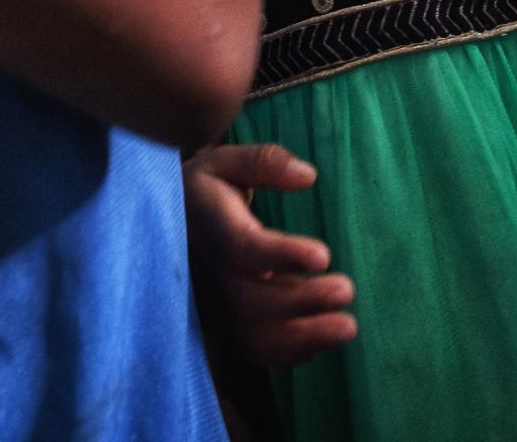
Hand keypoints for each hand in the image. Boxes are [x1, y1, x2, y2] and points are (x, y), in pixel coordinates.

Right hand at [184, 144, 356, 367]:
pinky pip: (254, 350)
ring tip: (347, 327)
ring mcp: (214, 304)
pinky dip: (291, 353)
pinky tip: (326, 339)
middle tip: (347, 290)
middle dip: (301, 301)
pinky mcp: (224, 324)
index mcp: (209, 225)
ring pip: (252, 334)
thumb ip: (264, 162)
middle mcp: (209, 272)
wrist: (170, 224)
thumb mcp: (227, 162)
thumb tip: (308, 176)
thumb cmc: (207, 189)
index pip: (242, 248)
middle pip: (250, 300)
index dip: (281, 255)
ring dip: (302, 337)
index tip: (323, 255)